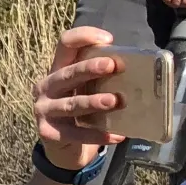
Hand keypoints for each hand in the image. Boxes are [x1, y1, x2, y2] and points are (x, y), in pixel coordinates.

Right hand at [33, 27, 124, 171]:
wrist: (64, 147)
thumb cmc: (82, 110)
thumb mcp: (88, 88)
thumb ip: (102, 77)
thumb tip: (141, 69)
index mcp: (58, 69)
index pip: (65, 44)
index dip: (83, 37)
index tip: (108, 39)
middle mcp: (47, 86)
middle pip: (67, 73)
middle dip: (89, 68)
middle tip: (112, 66)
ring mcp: (44, 110)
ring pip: (71, 104)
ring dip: (93, 102)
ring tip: (114, 101)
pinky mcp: (48, 132)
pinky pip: (75, 133)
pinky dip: (97, 135)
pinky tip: (117, 135)